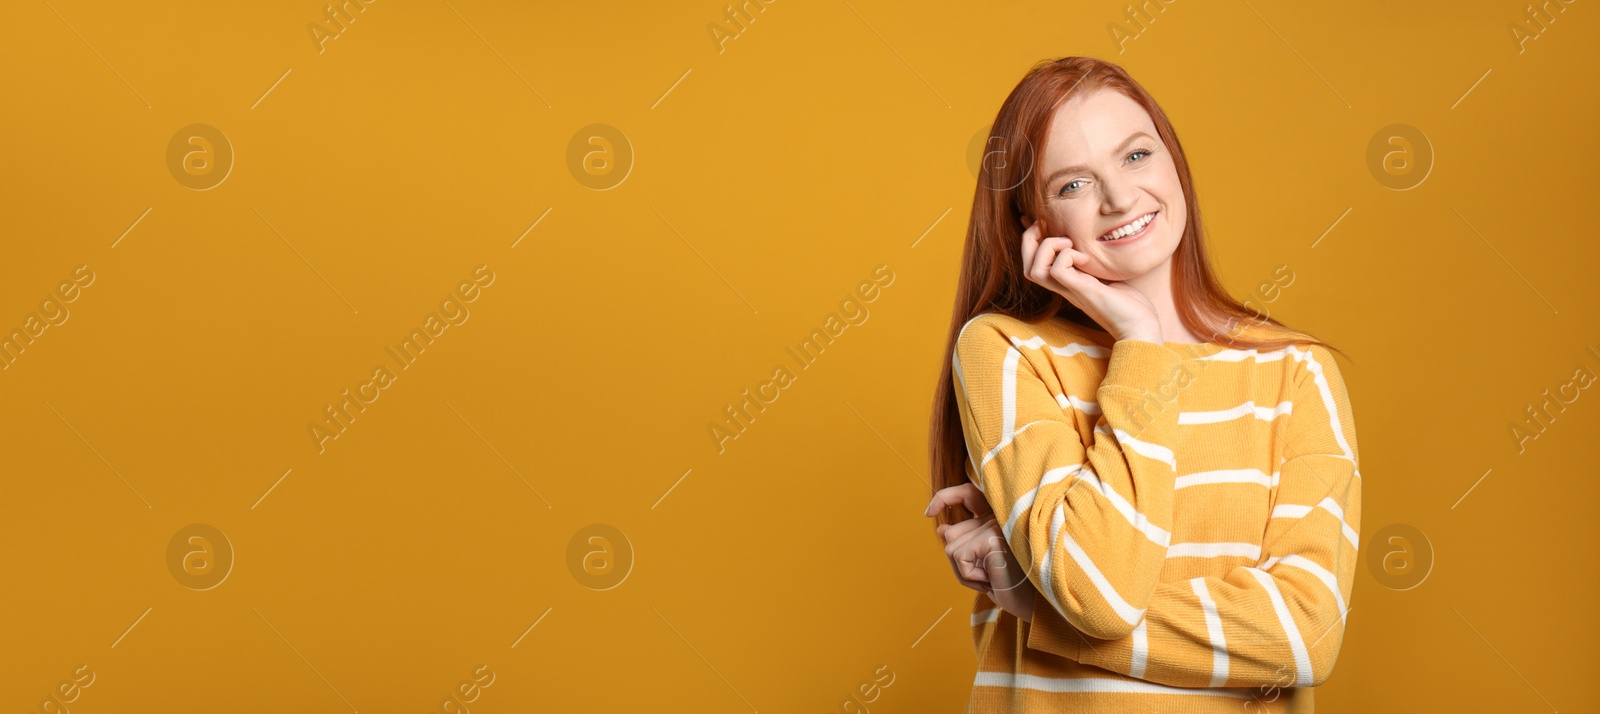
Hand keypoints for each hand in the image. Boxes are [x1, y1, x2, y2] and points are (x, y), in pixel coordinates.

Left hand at [926, 483, 1037, 621]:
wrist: (1033, 605)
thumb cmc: (1010, 584)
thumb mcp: (981, 563)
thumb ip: (964, 543)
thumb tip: (942, 528)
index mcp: (998, 517)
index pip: (967, 494)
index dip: (945, 497)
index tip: (929, 513)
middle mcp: (999, 516)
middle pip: (951, 533)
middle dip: (960, 562)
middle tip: (986, 574)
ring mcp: (996, 524)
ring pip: (951, 547)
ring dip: (964, 572)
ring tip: (990, 578)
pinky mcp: (992, 537)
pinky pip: (958, 556)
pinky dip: (968, 576)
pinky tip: (991, 580)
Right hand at [1019, 214, 1162, 342]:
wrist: (1139, 327)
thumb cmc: (1128, 304)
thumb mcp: (1107, 275)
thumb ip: (1096, 262)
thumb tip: (1098, 242)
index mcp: (1066, 282)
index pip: (1033, 264)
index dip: (1031, 241)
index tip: (1045, 224)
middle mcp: (1063, 287)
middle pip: (1026, 267)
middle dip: (1029, 240)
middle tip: (1047, 227)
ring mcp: (1070, 290)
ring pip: (1033, 270)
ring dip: (1047, 247)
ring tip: (1069, 243)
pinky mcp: (1082, 290)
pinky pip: (1057, 270)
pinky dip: (1067, 256)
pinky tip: (1085, 258)